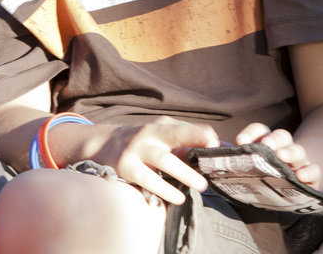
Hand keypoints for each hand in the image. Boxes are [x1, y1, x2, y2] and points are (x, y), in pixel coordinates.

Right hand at [72, 118, 219, 204]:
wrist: (103, 144)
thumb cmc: (143, 144)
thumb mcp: (161, 137)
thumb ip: (185, 143)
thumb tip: (219, 148)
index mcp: (162, 127)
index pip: (185, 127)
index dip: (202, 134)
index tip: (216, 145)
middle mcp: (149, 134)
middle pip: (175, 136)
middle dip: (195, 148)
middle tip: (211, 170)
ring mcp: (136, 149)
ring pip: (163, 160)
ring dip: (184, 174)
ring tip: (201, 186)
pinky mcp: (126, 166)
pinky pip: (147, 178)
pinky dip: (163, 188)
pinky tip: (177, 197)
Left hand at [235, 123, 320, 187]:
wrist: (289, 192)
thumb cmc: (263, 177)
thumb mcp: (247, 169)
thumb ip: (230, 162)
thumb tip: (204, 157)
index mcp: (267, 143)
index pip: (260, 130)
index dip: (251, 132)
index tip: (240, 141)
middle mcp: (284, 149)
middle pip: (282, 136)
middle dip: (274, 139)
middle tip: (266, 146)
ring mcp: (298, 162)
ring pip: (298, 150)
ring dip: (291, 152)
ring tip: (282, 157)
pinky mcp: (310, 177)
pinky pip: (314, 171)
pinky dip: (309, 171)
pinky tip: (301, 176)